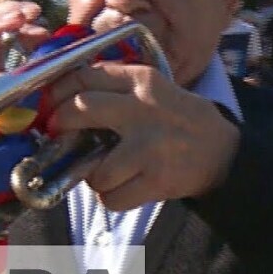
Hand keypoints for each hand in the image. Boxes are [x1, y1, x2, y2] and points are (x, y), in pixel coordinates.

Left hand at [45, 62, 239, 210]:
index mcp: (142, 80)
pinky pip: (111, 197)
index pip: (85, 75)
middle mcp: (144, 110)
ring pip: (94, 169)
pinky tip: (125, 187)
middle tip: (58, 133)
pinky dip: (112, 198)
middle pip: (80, 110)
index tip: (50, 103)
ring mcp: (149, 147)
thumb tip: (60, 100)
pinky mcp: (156, 180)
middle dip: (60, 124)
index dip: (58, 91)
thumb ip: (115, 88)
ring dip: (94, 176)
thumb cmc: (176, 119)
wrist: (222, 152)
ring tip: (108, 171)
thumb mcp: (153, 88)